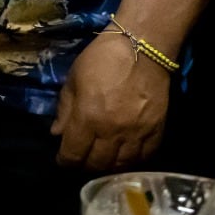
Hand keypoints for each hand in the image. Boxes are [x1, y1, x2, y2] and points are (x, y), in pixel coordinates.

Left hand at [51, 32, 170, 170]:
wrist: (143, 48)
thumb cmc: (102, 59)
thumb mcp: (73, 79)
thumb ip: (64, 110)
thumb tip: (57, 134)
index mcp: (88, 117)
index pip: (73, 154)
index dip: (65, 161)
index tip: (62, 159)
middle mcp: (112, 131)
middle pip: (97, 165)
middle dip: (84, 165)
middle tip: (81, 159)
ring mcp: (137, 134)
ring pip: (121, 166)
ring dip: (108, 166)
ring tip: (102, 159)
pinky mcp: (156, 131)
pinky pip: (144, 157)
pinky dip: (132, 161)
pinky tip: (124, 155)